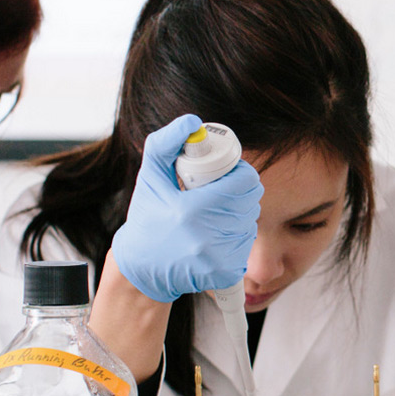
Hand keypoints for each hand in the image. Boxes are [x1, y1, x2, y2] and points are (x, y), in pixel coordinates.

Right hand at [111, 113, 261, 301]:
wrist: (143, 269)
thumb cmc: (147, 219)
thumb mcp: (150, 178)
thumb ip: (165, 144)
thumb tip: (191, 122)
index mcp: (193, 210)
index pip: (245, 182)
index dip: (240, 173)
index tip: (227, 174)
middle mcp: (209, 237)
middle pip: (250, 201)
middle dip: (240, 192)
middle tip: (220, 192)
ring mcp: (219, 258)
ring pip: (250, 222)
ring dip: (239, 214)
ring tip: (213, 216)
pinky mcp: (226, 273)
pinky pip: (245, 245)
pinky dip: (235, 238)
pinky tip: (214, 238)